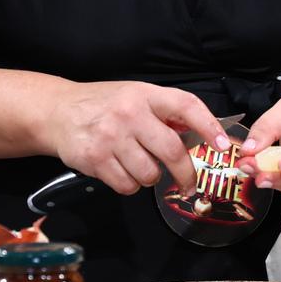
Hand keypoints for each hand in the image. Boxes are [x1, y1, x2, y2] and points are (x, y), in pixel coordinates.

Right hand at [42, 81, 227, 195]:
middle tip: (189, 184)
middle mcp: (129, 114)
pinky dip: (129, 185)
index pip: (186, 106)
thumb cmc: (104, 105)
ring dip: (150, 177)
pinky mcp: (95, 159)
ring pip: (150, 173)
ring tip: (138, 165)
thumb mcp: (136, 96)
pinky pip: (127, 185)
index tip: (222, 145)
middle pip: (171, 151)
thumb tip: (200, 134)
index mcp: (145, 95)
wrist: (58, 111)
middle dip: (185, 173)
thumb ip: (165, 113)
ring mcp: (111, 137)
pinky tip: (121, 170)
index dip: (208, 126)